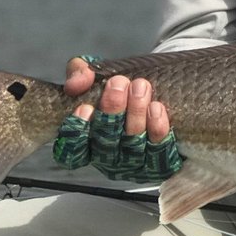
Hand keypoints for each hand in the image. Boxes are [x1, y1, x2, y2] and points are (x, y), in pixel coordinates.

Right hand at [51, 58, 182, 182]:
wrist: (162, 90)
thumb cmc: (120, 86)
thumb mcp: (95, 73)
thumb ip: (79, 73)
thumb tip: (77, 83)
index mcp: (86, 142)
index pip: (72, 151)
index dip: (77, 132)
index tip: (85, 107)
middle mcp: (107, 157)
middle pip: (105, 144)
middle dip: (112, 111)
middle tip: (118, 84)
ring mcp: (133, 162)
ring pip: (132, 146)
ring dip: (136, 114)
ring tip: (140, 87)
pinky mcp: (159, 162)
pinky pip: (158, 151)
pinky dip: (157, 129)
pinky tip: (156, 107)